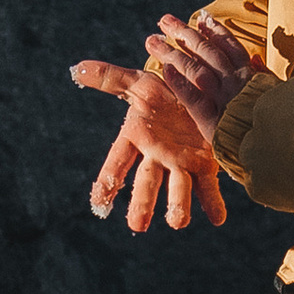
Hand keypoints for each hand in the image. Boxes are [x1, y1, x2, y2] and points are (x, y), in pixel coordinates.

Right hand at [70, 16, 257, 235]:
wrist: (199, 91)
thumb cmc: (164, 90)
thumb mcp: (138, 83)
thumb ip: (110, 78)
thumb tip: (77, 67)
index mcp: (137, 139)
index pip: (118, 163)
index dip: (107, 183)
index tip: (98, 203)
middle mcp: (157, 157)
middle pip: (146, 183)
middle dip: (142, 203)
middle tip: (138, 225)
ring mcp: (181, 163)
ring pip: (178, 188)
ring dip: (178, 206)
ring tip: (177, 222)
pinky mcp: (205, 165)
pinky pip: (208, 186)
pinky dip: (213, 203)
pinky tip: (217, 218)